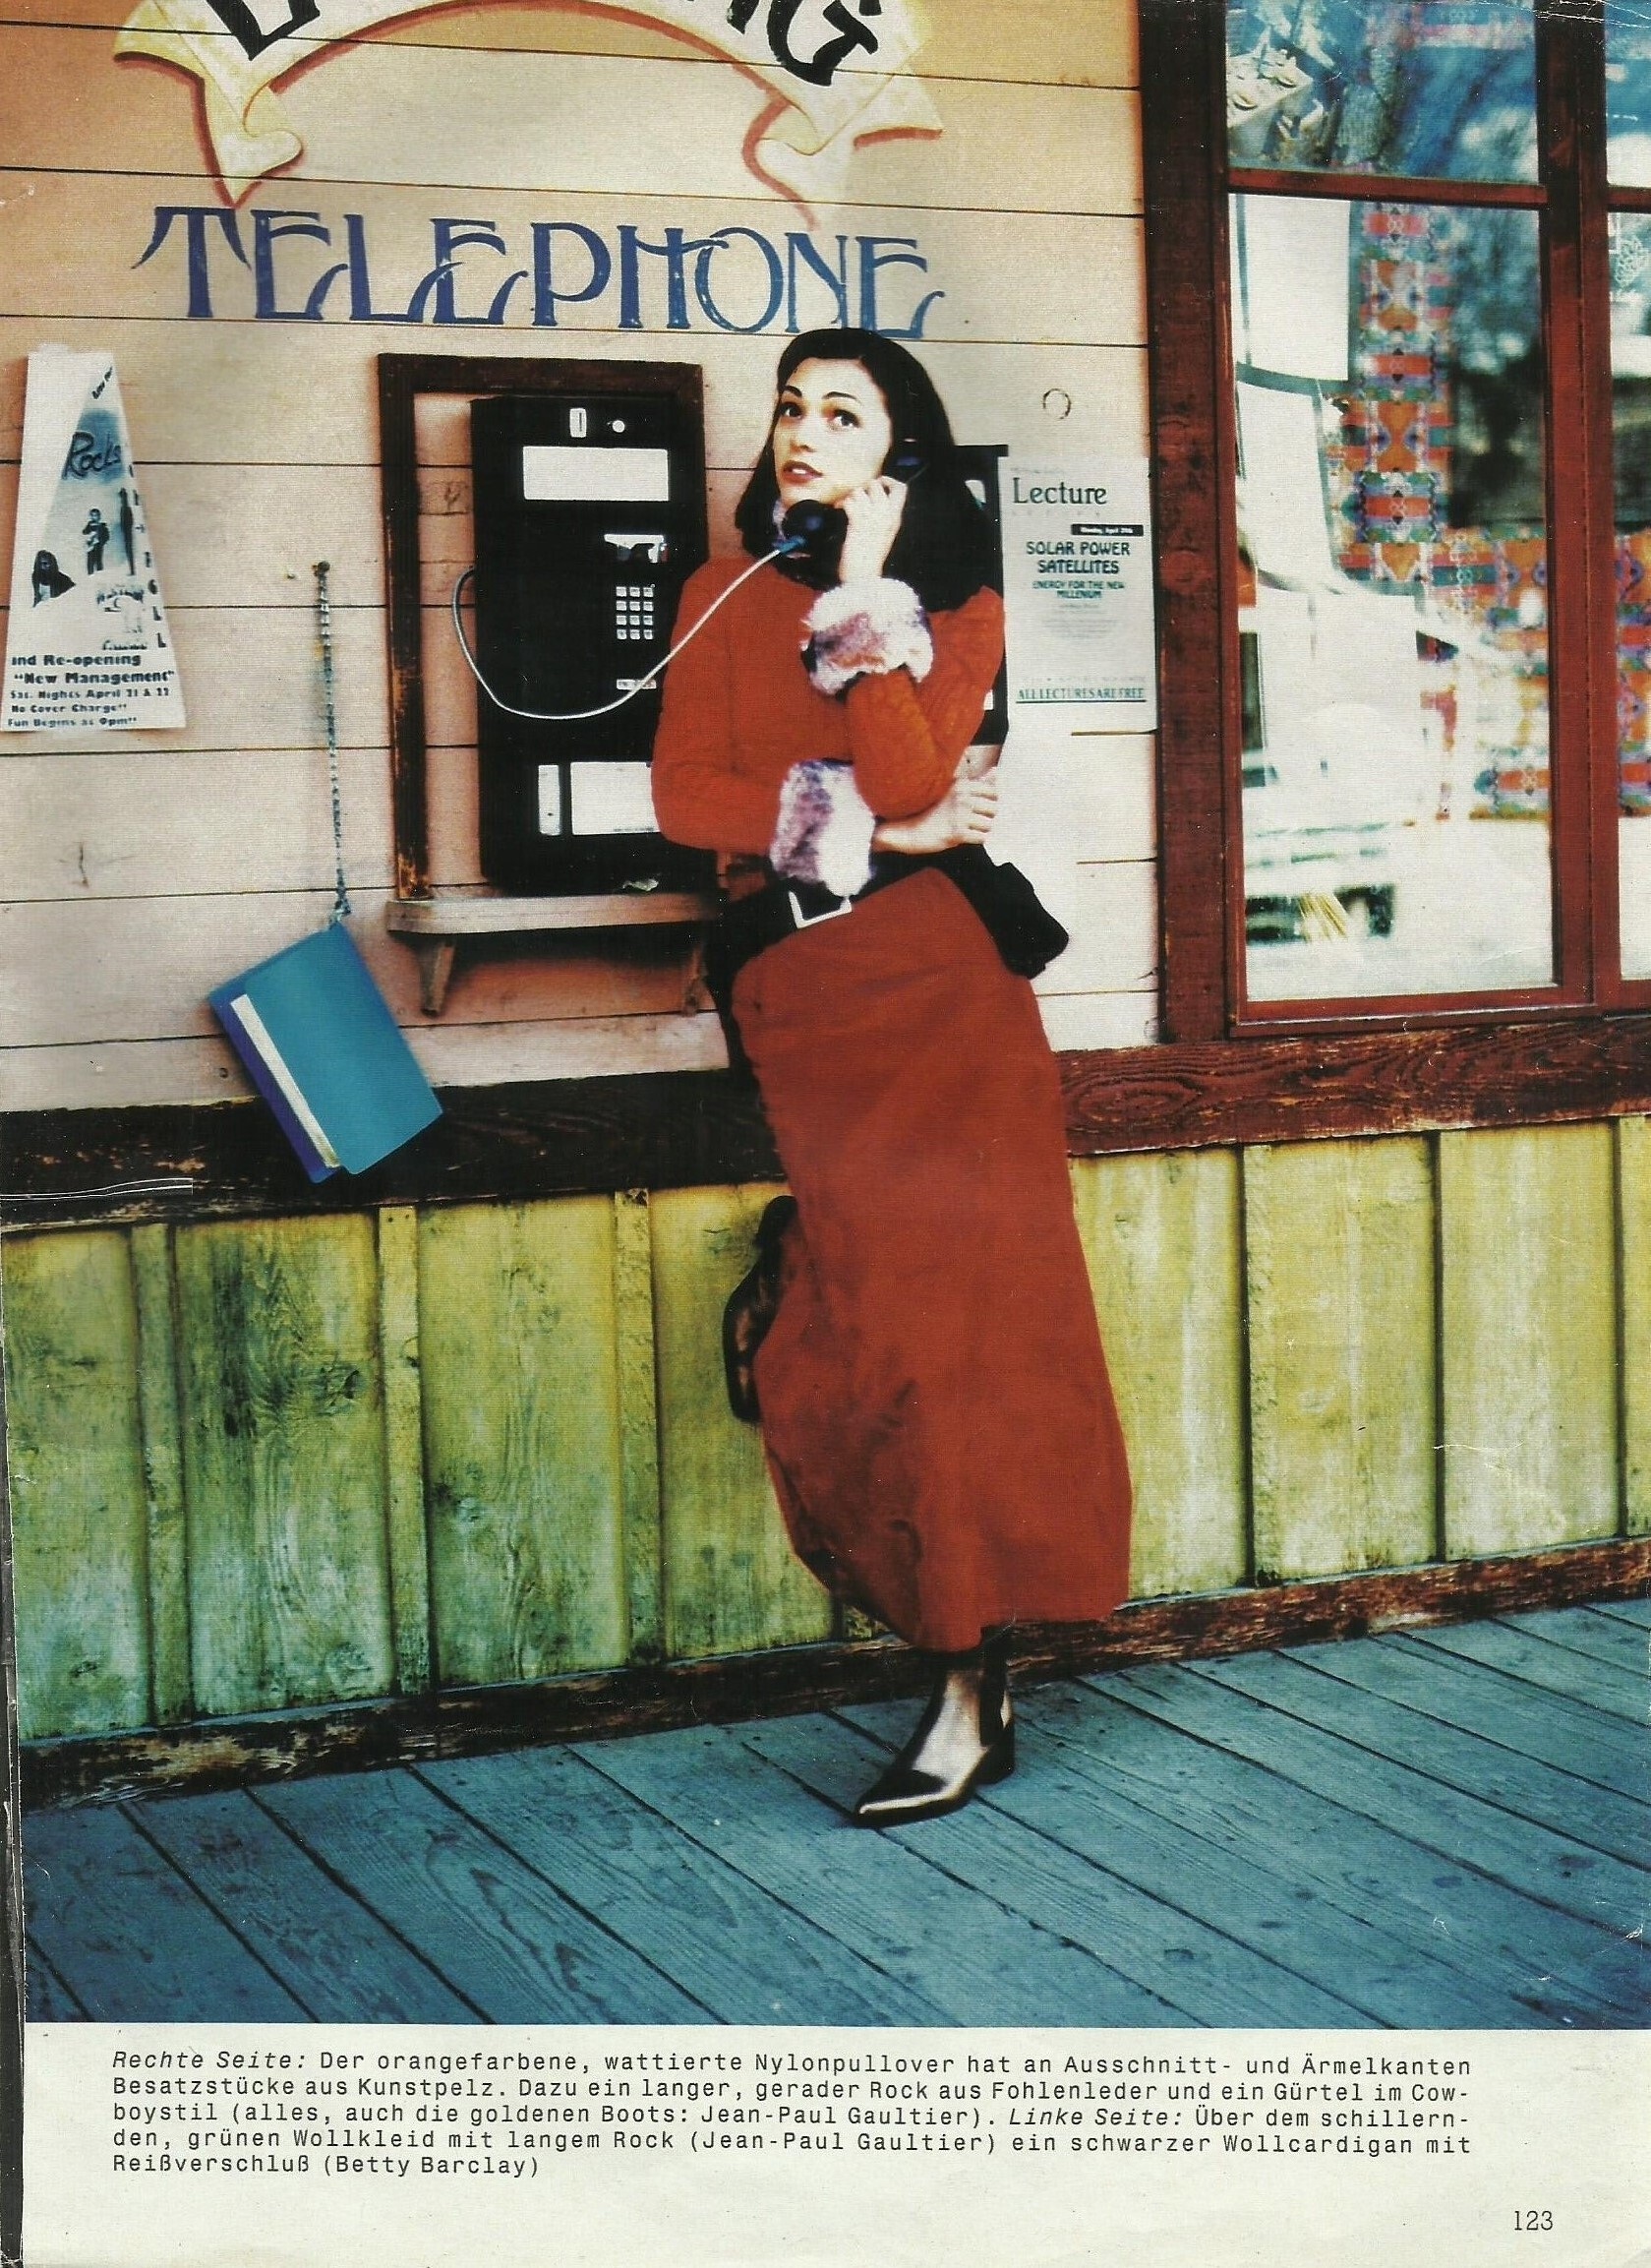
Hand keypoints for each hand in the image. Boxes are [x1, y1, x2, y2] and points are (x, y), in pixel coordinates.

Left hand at [837, 475, 906, 584]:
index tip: (879, 483)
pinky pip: (848, 501)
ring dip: (851, 497)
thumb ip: (883, 516)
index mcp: (895, 518)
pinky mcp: (857, 522)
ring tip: (847, 506)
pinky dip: (842, 503)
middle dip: (864, 487)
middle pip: (876, 485)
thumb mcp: (885, 534)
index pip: (901, 489)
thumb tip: (871, 497)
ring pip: (859, 491)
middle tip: (857, 497)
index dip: (889, 481)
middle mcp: (886, 515)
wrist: (863, 576)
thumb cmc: (871, 558)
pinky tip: (839, 508)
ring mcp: (872, 518)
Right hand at [873, 751, 998, 853]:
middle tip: (971, 820)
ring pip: (989, 825)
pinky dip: (975, 840)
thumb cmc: (934, 810)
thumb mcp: (953, 790)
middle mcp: (963, 797)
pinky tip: (963, 837)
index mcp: (962, 785)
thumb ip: (977, 782)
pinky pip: (981, 838)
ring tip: (966, 829)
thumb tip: (996, 770)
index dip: (990, 802)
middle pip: (994, 809)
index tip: (978, 807)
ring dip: (980, 829)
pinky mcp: (958, 833)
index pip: (994, 792)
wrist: (910, 829)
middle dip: (986, 817)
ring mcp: (960, 815)